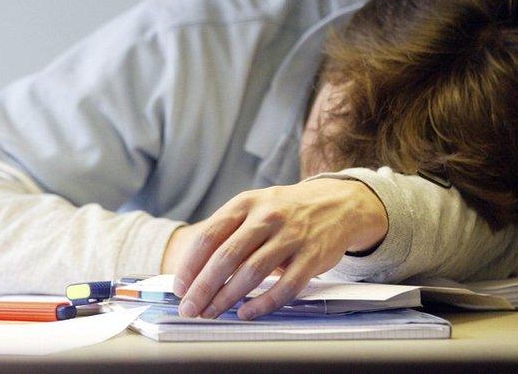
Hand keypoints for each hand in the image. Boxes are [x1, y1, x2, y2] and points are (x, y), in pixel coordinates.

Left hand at [164, 178, 387, 319]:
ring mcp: (291, 236)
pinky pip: (285, 287)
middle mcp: (267, 217)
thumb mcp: (254, 207)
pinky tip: (247, 313)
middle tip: (190, 308)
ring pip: (252, 273)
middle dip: (203, 288)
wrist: (337, 203)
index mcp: (245, 203)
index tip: (180, 288)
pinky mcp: (312, 257)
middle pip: (226, 257)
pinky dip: (263, 303)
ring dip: (227, 298)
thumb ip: (227, 231)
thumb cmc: (285, 211)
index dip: (191, 265)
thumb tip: (194, 270)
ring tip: (212, 313)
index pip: (209, 236)